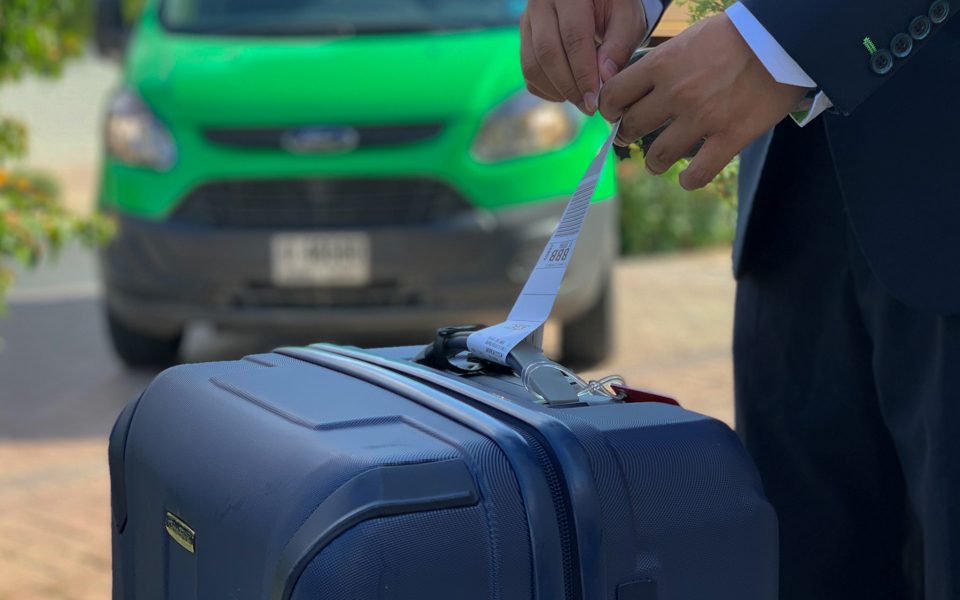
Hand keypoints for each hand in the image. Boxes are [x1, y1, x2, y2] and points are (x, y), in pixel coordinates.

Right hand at [520, 0, 647, 114]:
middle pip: (547, 53)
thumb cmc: (615, 7)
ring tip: (581, 101)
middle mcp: (541, 2)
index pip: (573, 37)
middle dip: (569, 86)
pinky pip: (528, 72)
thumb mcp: (627, 20)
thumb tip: (604, 79)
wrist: (595, 0)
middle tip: (588, 107)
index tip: (595, 100)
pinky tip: (567, 93)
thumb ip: (619, 46)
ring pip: (532, 65)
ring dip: (556, 90)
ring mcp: (528, 21)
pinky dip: (546, 90)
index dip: (583, 73)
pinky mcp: (524, 38)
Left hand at [599, 14, 808, 189]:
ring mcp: (703, 117)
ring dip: (653, 162)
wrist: (784, 37)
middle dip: (626, 134)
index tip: (614, 112)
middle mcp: (676, 93)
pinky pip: (700, 172)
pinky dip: (689, 180)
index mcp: (663, 64)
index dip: (609, 108)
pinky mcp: (730, 135)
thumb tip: (640, 81)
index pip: (615, 94)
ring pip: (659, 155)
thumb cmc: (738, 34)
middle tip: (630, 136)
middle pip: (633, 126)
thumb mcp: (690, 39)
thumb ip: (664, 62)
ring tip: (656, 162)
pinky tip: (687, 178)